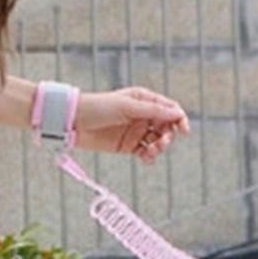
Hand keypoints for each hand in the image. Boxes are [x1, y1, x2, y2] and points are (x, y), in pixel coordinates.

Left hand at [71, 87, 189, 162]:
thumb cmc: (98, 107)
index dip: (179, 119)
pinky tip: (146, 158)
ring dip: (159, 147)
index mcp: (144, 100)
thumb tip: (177, 113)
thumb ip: (153, 111)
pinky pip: (145, 152)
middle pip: (166, 127)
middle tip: (161, 142)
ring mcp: (135, 131)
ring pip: (157, 141)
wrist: (73, 122)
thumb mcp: (127, 106)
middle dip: (168, 136)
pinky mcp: (128, 146)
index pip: (169, 109)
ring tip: (151, 151)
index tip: (184, 131)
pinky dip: (149, 156)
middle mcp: (142, 115)